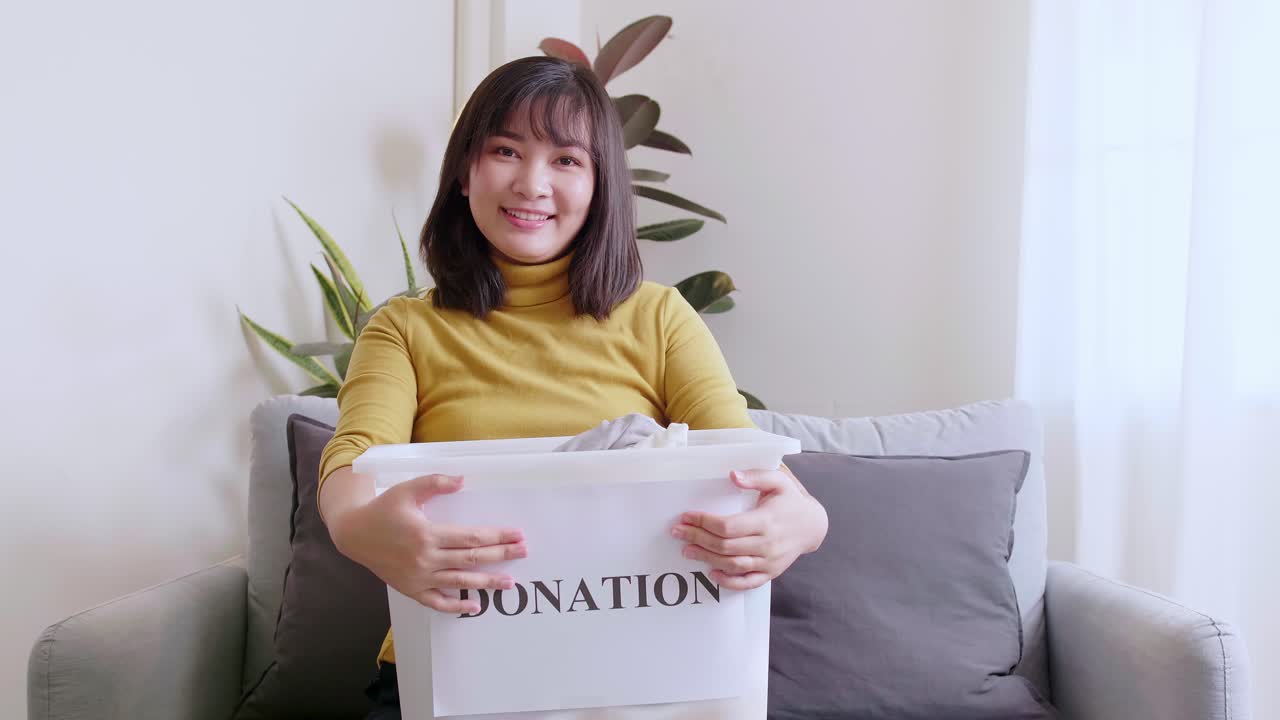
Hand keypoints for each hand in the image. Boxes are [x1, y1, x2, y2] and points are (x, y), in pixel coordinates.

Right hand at [329, 474, 527, 612]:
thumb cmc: (383, 509)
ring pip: (460, 582)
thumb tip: (463, 480)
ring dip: (486, 583)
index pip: (471, 537)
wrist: (354, 533)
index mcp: (427, 534)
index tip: (517, 535)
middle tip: (523, 552)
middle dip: (501, 555)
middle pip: (471, 559)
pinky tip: (474, 607)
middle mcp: (425, 558)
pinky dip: (455, 606)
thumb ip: (435, 483)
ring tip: (509, 582)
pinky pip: (436, 602)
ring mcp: (418, 577)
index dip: (497, 536)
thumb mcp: (407, 490)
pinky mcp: (411, 589)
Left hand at [671, 468, 827, 590]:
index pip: (728, 526)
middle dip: (698, 538)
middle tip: (677, 532)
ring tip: (687, 550)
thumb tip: (733, 475)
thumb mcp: (779, 481)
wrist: (812, 526)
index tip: (687, 516)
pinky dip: (728, 581)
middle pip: (725, 546)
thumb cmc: (791, 500)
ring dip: (706, 559)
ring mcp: (769, 561)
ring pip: (732, 564)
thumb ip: (756, 476)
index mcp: (766, 521)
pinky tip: (712, 573)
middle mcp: (767, 544)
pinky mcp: (770, 572)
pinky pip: (747, 582)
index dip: (704, 522)